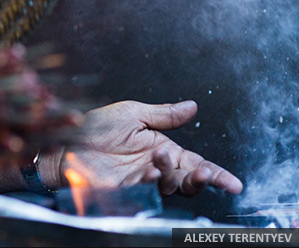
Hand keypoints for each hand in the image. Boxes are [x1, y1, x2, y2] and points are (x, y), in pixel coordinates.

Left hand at [41, 100, 242, 196]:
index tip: (234, 184)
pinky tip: (150, 172)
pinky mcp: (123, 191)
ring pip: (168, 189)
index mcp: (162, 149)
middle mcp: (155, 168)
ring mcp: (140, 182)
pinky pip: (143, 192)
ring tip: (160, 158)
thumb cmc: (94, 126)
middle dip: (200, 179)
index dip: (216, 175)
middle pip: (187, 182)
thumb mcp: (133, 113)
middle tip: (203, 172)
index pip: (195, 164)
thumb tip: (193, 106)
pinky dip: (149, 183)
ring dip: (171, 176)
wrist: (64, 139)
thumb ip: (164, 115)